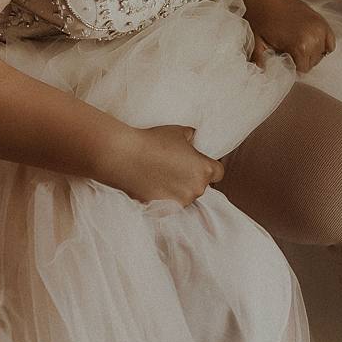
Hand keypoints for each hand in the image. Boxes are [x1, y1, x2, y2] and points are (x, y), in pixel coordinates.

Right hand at [109, 125, 223, 205]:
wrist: (123, 156)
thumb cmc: (153, 141)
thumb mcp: (179, 132)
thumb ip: (193, 138)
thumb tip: (195, 140)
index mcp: (204, 170)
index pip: (218, 173)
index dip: (208, 166)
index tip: (197, 162)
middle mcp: (196, 189)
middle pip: (201, 186)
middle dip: (191, 177)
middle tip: (175, 166)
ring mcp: (179, 202)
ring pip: (185, 196)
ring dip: (178, 189)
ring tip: (161, 175)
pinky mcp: (163, 209)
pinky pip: (170, 204)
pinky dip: (164, 196)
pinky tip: (153, 184)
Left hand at [247, 0, 336, 72]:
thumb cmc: (260, 20)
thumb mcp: (258, 44)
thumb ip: (260, 60)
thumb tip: (261, 72)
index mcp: (300, 47)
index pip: (303, 70)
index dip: (293, 68)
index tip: (285, 61)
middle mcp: (314, 38)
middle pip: (314, 61)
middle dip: (302, 60)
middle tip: (290, 54)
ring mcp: (319, 28)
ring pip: (322, 52)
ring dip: (312, 53)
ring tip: (298, 47)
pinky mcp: (321, 20)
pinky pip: (330, 41)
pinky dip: (324, 44)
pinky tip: (312, 42)